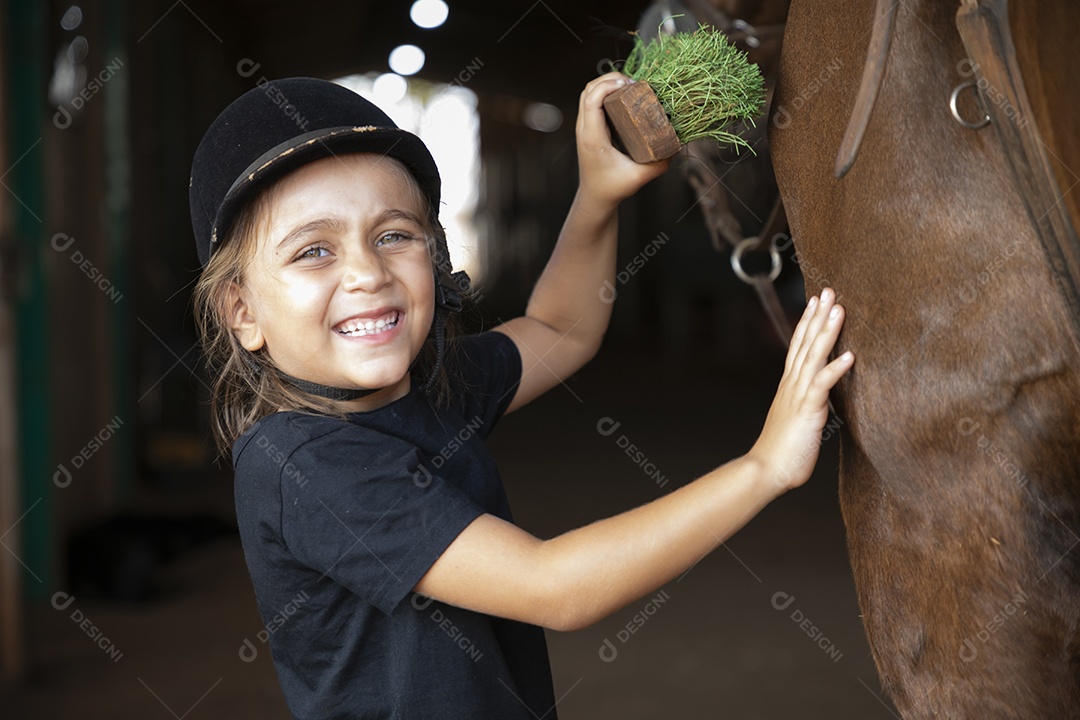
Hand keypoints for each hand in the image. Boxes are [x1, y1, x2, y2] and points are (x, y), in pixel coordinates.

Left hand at [575, 73, 670, 208]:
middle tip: (634, 83)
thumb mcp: (639, 177)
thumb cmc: (613, 188)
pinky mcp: (589, 128)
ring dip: (606, 84)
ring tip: (630, 86)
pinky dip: (605, 92)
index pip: (592, 100)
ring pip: (588, 93)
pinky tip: (623, 96)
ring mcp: (584, 128)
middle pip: (588, 90)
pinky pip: (592, 101)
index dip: (608, 85)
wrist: (595, 198)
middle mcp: (584, 129)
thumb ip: (660, 164)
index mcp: (593, 137)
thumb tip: (677, 144)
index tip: (630, 84)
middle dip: (609, 79)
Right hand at [747, 289, 853, 492]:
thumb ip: (803, 405)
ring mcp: (798, 396)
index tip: (815, 302)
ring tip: (839, 310)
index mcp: (789, 386)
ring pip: (813, 357)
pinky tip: (850, 355)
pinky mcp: (807, 411)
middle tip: (828, 291)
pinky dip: (835, 369)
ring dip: (827, 332)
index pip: (798, 347)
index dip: (807, 323)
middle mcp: (792, 385)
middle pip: (805, 343)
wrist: (766, 470)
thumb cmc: (782, 452)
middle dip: (817, 316)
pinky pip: (822, 385)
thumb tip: (814, 400)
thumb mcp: (794, 421)